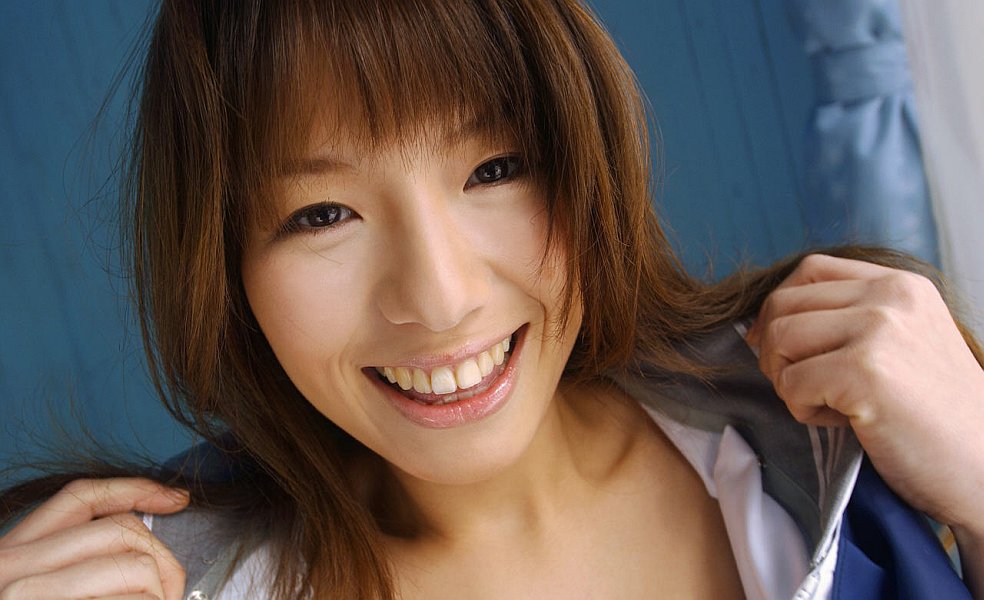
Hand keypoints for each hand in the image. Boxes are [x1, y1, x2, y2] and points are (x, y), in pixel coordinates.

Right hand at [0, 478, 187, 599]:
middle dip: (162, 561)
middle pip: (121, 530)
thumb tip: (148, 541)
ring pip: (137, 566)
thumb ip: (82, 561)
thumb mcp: (48, 588)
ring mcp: (26, 592)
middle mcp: (10, 567)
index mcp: (11, 554)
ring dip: (158, 596)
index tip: (177, 498)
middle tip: (170, 594)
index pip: (80, 496)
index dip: (135, 489)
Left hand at [745, 254, 983, 537]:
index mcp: (899, 284)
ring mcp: (878, 329)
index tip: (777, 346)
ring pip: (779, 340)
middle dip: (775, 351)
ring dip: (788, 381)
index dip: (778, 307)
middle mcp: (890, 295)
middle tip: (804, 387)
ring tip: (831, 405)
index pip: (809, 270)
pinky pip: (792, 383)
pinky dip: (805, 411)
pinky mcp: (864, 371)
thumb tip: (761, 325)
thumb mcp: (902, 342)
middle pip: (783, 304)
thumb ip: (848, 318)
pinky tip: (846, 422)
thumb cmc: (934, 415)